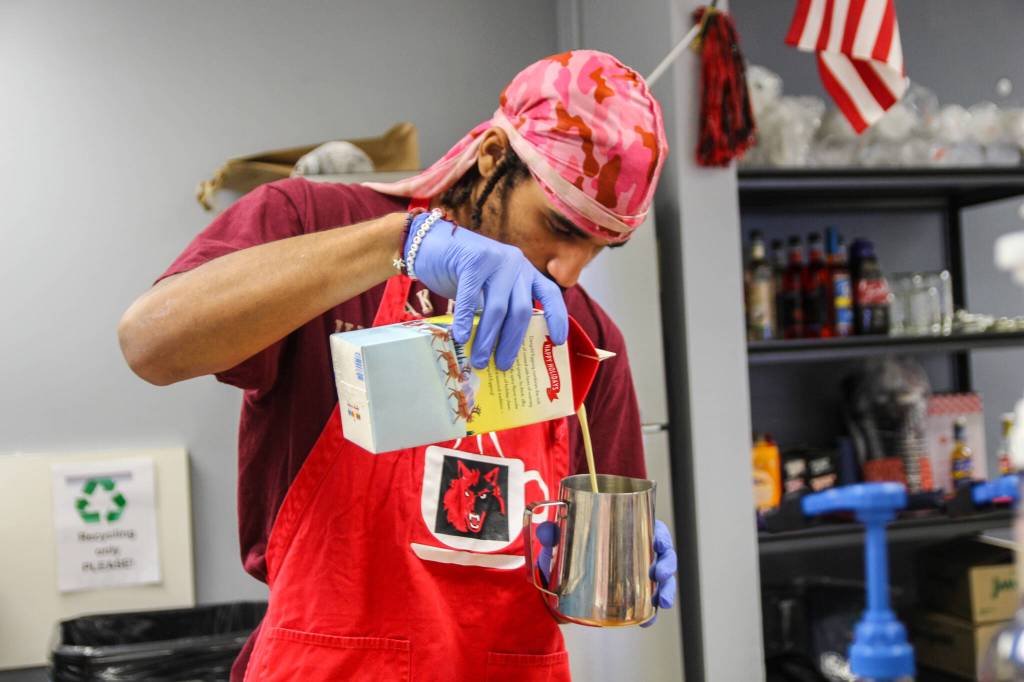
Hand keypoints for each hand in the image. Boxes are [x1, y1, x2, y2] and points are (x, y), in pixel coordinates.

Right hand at [405, 210, 567, 370]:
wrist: (428, 242)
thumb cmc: (458, 272)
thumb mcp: (487, 287)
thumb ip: (498, 308)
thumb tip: (501, 350)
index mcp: (524, 271)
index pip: (550, 293)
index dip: (557, 317)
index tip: (559, 342)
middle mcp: (516, 263)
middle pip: (521, 310)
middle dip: (512, 342)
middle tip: (502, 366)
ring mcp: (496, 259)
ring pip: (499, 308)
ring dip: (488, 339)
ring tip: (479, 360)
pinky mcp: (473, 259)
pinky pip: (471, 298)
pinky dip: (467, 321)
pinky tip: (461, 338)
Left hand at [535, 518, 677, 627]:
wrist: (557, 580)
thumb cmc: (566, 550)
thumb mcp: (560, 540)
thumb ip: (553, 534)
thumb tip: (546, 532)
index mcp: (627, 531)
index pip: (652, 529)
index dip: (662, 537)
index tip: (660, 544)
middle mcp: (636, 552)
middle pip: (662, 555)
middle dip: (668, 566)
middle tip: (660, 575)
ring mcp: (636, 575)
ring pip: (661, 581)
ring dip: (666, 590)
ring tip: (662, 602)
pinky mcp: (631, 596)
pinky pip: (647, 604)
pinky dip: (650, 613)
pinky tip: (648, 621)